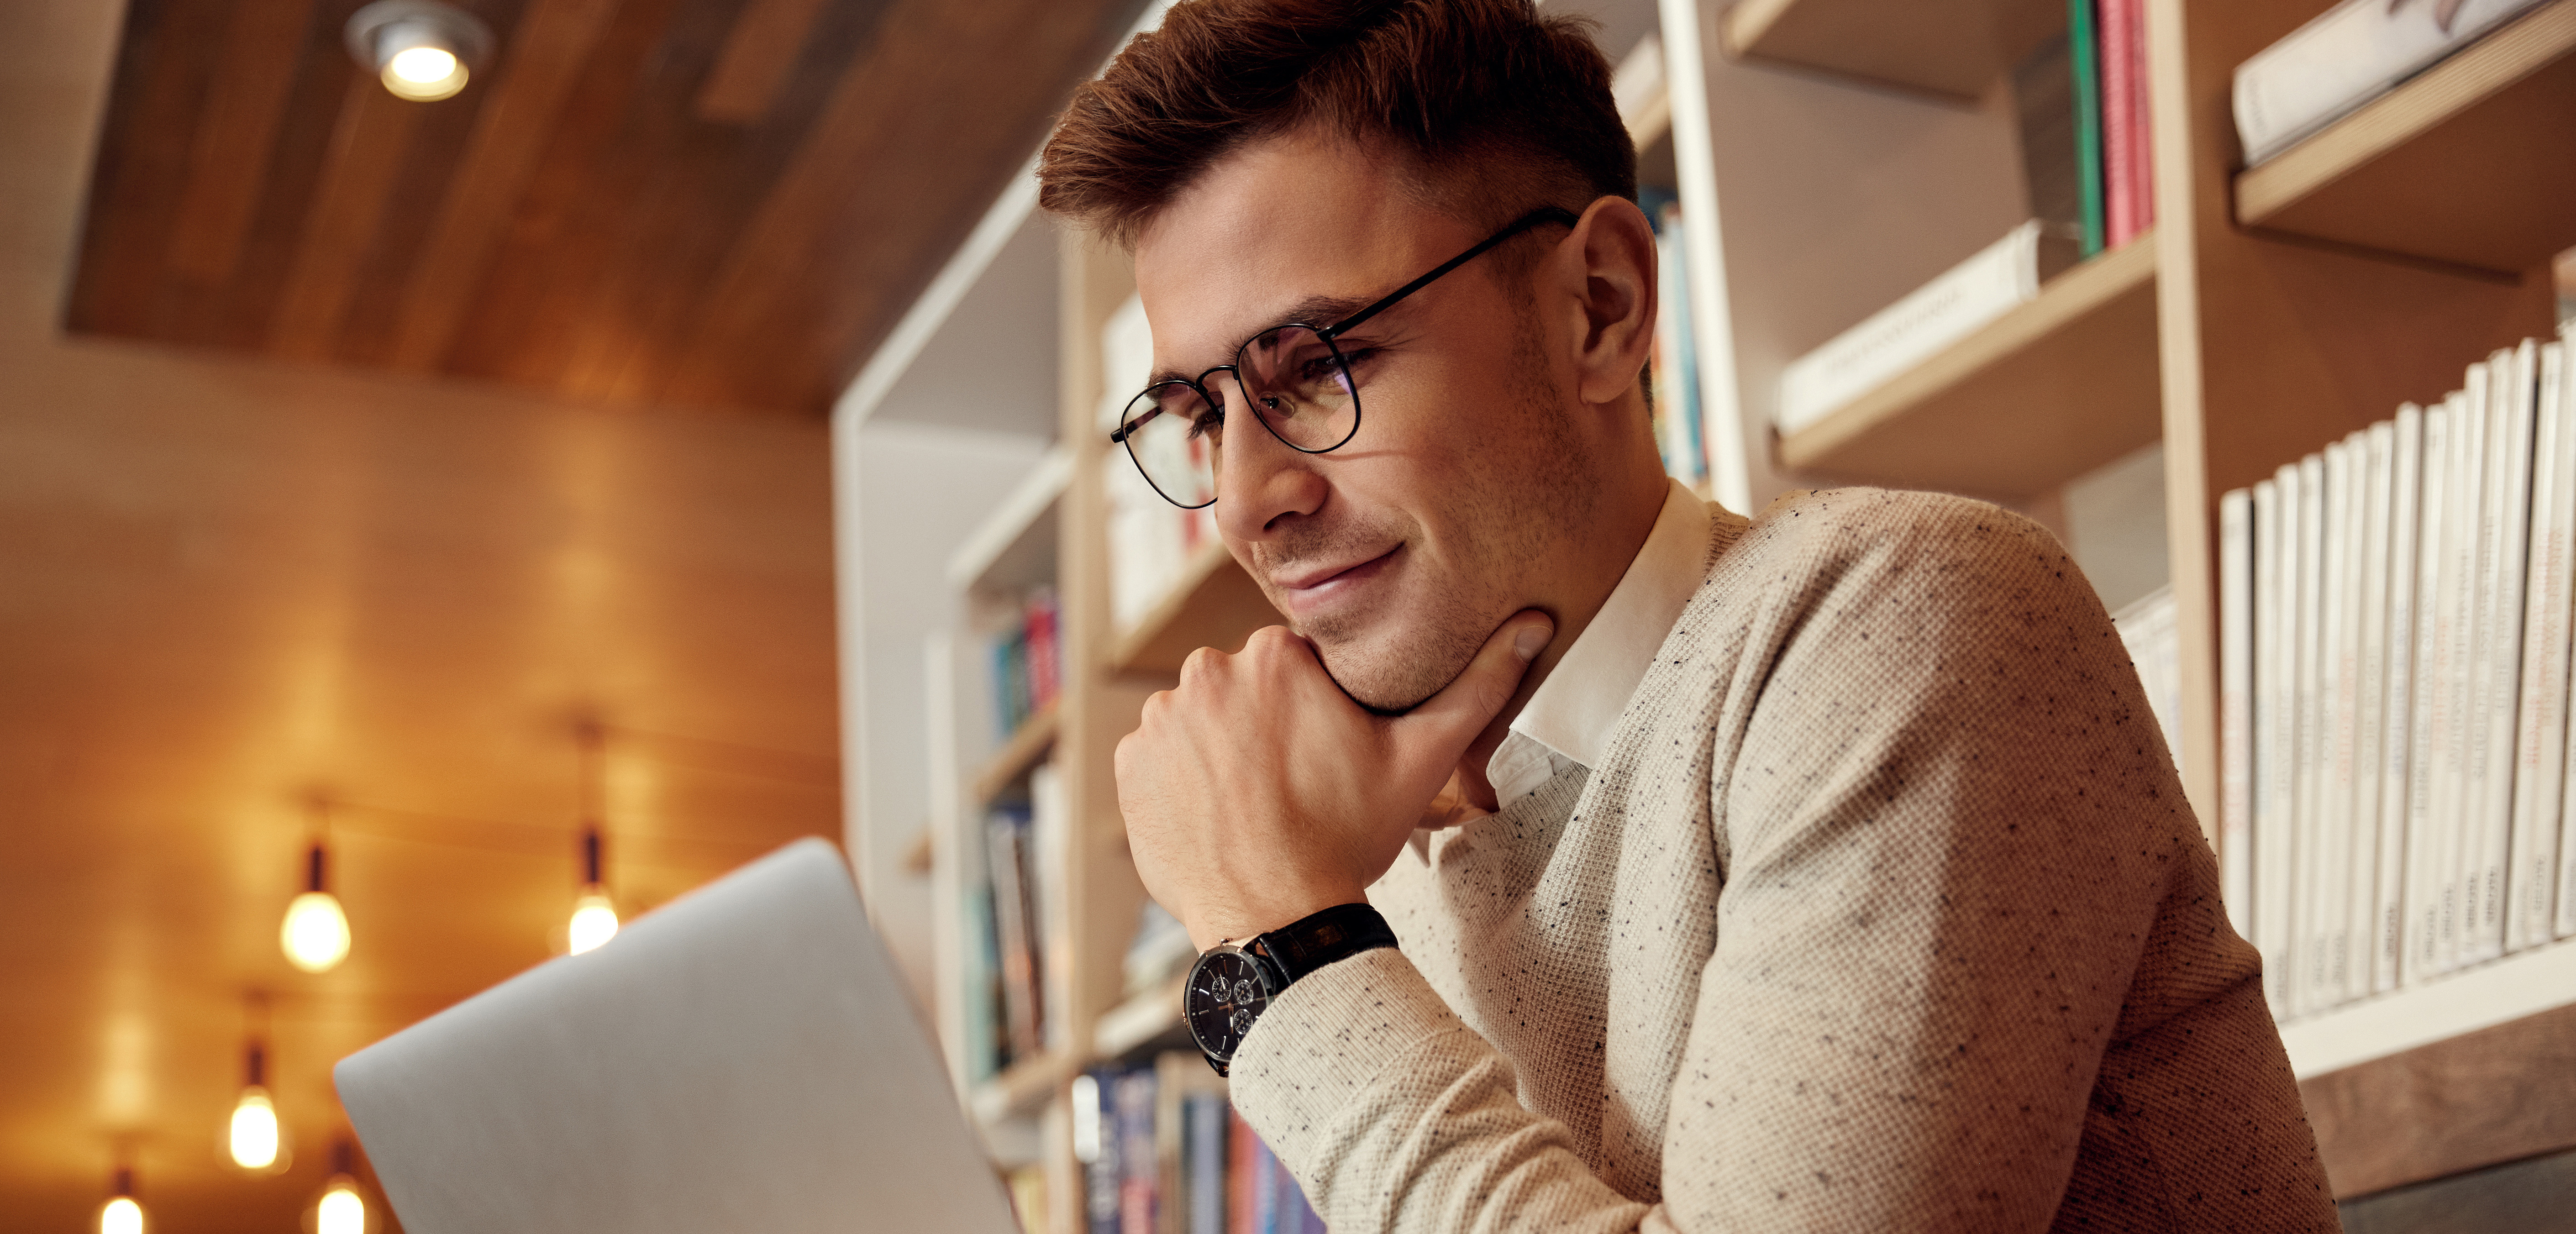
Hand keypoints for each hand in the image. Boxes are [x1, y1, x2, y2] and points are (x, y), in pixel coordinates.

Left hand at [1115, 612, 1554, 950]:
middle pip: (1246, 689)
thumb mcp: (1422, 760)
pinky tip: (1219, 815)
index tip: (1329, 753)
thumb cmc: (1348, 837)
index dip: (1318, 709)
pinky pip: (1159, 758)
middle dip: (1269, 728)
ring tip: (1259, 805)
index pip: (1298, 665)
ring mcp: (1160, 719)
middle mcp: (1206, 672)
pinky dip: (1183, 781)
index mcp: (1276, 655)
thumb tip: (1538, 624)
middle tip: (1298, 786)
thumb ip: (1478, 686)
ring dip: (1225, 752)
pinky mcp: (1130, 764)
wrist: (1275, 918)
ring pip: (1203, 721)